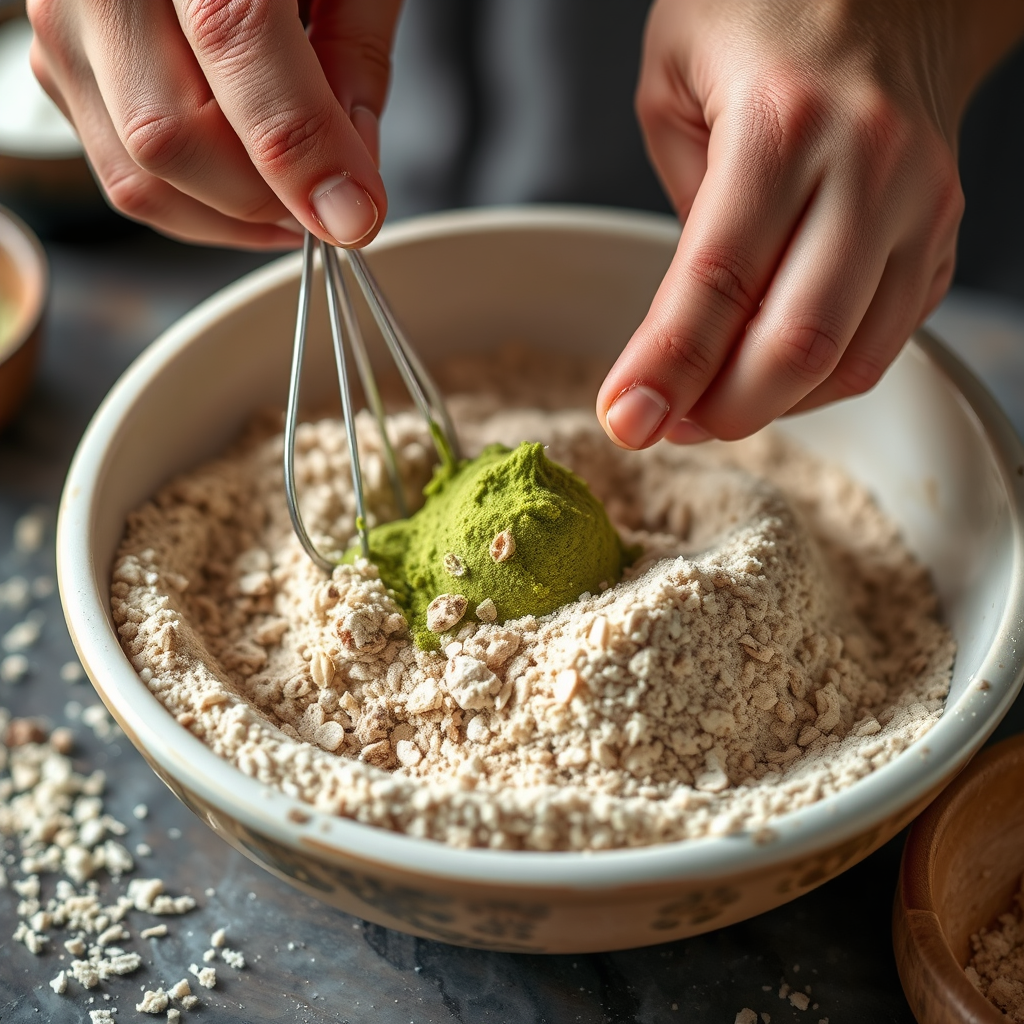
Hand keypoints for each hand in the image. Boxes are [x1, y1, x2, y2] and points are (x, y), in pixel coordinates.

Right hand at [27, 0, 400, 249]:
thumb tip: (348, 180)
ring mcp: (66, 20)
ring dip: (234, 218)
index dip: (303, 154)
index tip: (356, 217)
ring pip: (139, 176)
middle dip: (267, 200)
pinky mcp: (62, 64)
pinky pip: (127, 174)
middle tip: (334, 207)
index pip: (237, 47)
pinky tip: (251, 185)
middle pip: (168, 135)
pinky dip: (198, 203)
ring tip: (297, 204)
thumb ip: (353, 56)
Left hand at [597, 0, 1019, 448]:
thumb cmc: (765, 13)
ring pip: (851, 358)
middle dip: (722, 411)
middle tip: (666, 425)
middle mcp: (866, 168)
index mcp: (782, 122)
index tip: (625, 420)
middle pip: (798, 342)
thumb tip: (693, 322)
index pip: (716, 281)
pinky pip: (886, 340)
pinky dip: (822, 381)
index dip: (667, 368)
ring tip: (708, 410)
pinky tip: (771, 376)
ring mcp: (920, 204)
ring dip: (772, 408)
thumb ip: (681, 203)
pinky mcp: (941, 233)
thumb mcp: (674, 80)